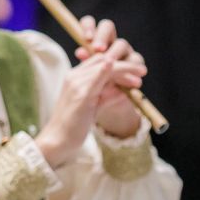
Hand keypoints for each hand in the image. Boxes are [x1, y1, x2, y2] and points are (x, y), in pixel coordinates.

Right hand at [38, 17, 147, 162]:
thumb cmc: (73, 125)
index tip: (136, 72)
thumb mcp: (91, 107)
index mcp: (74, 78)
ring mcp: (76, 84)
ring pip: (104, 68)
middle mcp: (73, 77)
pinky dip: (114, 76)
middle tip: (143, 70)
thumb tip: (123, 92)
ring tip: (141, 77)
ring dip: (125, 70)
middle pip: (102, 60)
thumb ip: (105, 96)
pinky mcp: (81, 95)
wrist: (57, 139)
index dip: (118, 64)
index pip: (98, 62)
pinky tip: (129, 79)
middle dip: (125, 64)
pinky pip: (100, 79)